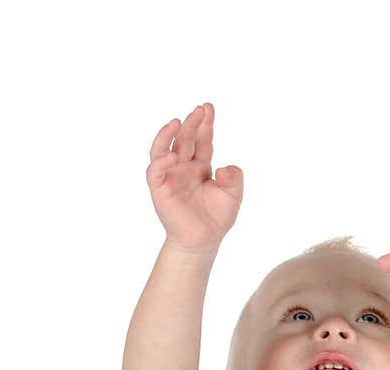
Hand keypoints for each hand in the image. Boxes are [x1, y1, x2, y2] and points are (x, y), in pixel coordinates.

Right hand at [146, 102, 243, 252]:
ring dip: (169, 134)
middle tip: (199, 110)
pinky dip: (161, 161)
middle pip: (185, 139)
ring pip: (164, 148)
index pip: (202, 140)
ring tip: (178, 122)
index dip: (205, 125)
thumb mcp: (233, 196)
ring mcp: (170, 175)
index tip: (208, 108)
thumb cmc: (217, 219)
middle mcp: (183, 167)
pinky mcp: (159, 188)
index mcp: (200, 166)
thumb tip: (224, 167)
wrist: (203, 241)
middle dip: (191, 123)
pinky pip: (155, 170)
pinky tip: (172, 154)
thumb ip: (234, 179)